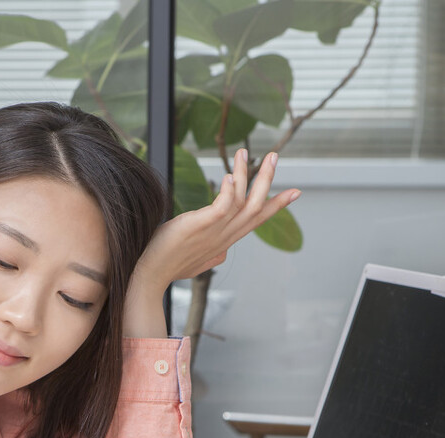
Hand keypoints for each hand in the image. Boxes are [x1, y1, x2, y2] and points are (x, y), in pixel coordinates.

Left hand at [124, 149, 300, 337]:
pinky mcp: (198, 227)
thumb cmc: (171, 267)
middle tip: (274, 156)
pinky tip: (229, 176)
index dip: (276, 205)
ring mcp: (213, 232)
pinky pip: (221, 207)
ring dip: (245, 175)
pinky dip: (228, 191)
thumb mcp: (200, 261)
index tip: (295, 191)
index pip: (256, 220)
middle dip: (267, 180)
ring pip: (242, 202)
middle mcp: (225, 236)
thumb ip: (215, 254)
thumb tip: (223, 253)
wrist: (149, 277)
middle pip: (256, 206)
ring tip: (244, 152)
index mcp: (226, 240)